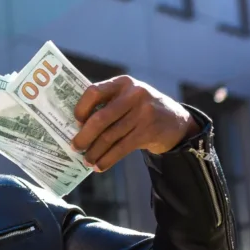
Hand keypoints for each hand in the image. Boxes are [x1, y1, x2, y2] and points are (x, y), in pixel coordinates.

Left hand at [70, 76, 198, 172]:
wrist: (175, 120)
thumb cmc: (140, 109)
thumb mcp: (127, 97)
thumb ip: (107, 104)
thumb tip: (76, 128)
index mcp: (122, 83)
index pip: (94, 92)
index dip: (81, 108)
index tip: (75, 122)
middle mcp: (134, 95)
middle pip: (101, 118)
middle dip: (84, 136)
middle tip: (75, 147)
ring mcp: (143, 113)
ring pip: (110, 136)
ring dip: (95, 152)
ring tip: (87, 160)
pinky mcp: (149, 131)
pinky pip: (122, 148)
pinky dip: (108, 159)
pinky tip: (99, 166)